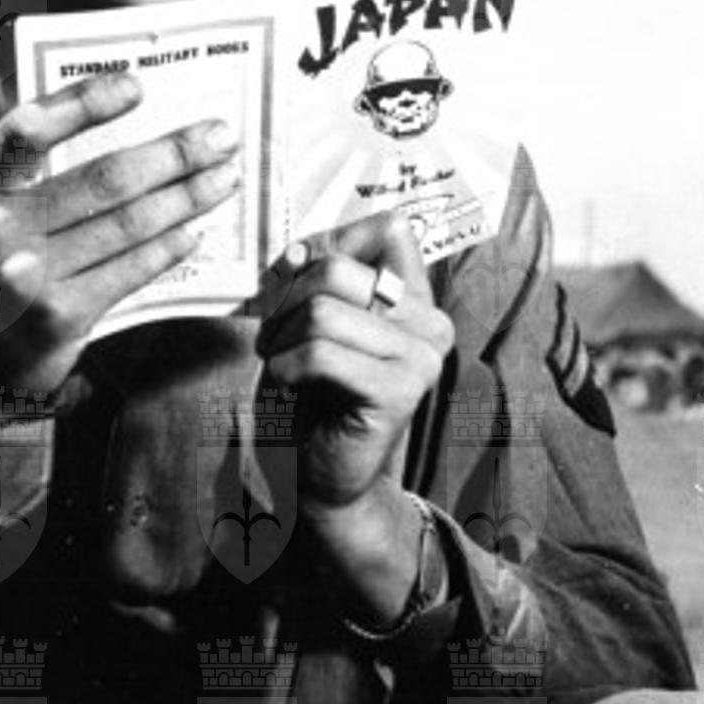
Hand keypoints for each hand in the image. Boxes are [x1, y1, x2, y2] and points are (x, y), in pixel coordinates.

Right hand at [0, 71, 240, 489]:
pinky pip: (130, 271)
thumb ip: (24, 176)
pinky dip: (168, 247)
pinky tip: (193, 232)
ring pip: (126, 224)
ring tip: (224, 178)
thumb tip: (117, 129)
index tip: (138, 86)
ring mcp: (27, 277)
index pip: (28, 129)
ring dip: (187, 197)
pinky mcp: (61, 317)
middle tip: (220, 136)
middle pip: (101, 178)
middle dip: (172, 153)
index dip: (85, 102)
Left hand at [256, 211, 453, 515]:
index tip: (299, 276)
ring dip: (280, 338)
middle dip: (286, 299)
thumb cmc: (313, 398)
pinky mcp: (399, 391)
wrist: (323, 475)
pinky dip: (286, 367)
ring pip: (322, 311)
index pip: (390, 228)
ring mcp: (421, 357)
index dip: (331, 242)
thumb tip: (297, 251)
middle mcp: (429, 322)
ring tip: (279, 363)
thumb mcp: (310, 322)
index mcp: (413, 298)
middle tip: (274, 336)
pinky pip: (320, 354)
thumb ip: (315, 277)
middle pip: (340, 267)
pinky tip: (288, 385)